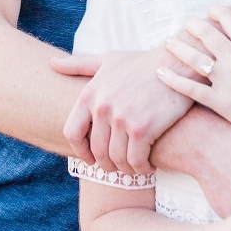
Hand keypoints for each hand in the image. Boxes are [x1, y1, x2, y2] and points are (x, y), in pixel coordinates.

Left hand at [52, 48, 195, 173]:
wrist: (178, 63)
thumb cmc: (143, 63)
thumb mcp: (108, 60)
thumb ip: (79, 65)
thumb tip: (52, 63)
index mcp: (90, 93)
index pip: (72, 133)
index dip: (80, 151)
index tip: (91, 159)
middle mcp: (102, 107)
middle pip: (97, 151)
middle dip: (107, 164)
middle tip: (119, 167)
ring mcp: (122, 119)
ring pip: (116, 159)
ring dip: (126, 169)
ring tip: (135, 167)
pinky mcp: (143, 129)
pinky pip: (135, 161)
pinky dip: (142, 168)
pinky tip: (149, 165)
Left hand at [158, 6, 230, 150]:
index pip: (227, 18)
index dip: (216, 11)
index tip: (209, 12)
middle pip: (206, 34)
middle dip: (192, 25)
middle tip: (185, 24)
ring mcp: (226, 81)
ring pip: (193, 58)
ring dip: (178, 47)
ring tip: (169, 42)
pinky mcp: (220, 102)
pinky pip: (190, 89)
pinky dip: (172, 79)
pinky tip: (161, 72)